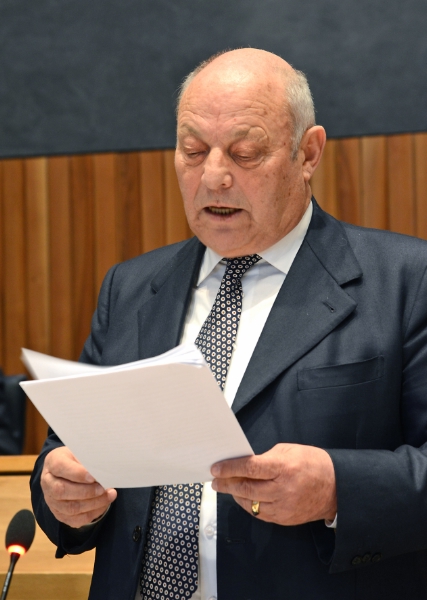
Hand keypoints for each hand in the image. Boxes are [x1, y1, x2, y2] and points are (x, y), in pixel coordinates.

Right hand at [40, 446, 116, 527]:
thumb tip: (102, 470)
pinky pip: (75, 519)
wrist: (64, 471)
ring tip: (110, 495)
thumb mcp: (80, 452)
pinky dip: (92, 513)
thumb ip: (88, 460)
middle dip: (87, 491)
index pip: (60, 467)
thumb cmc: (75, 459)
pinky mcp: (59, 514)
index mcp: (52, 462)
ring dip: (93, 503)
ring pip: (70, 508)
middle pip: (62, 491)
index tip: (93, 476)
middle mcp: (48, 483)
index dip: (77, 473)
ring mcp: (52, 501)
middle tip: (104, 487)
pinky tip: (104, 504)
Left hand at [211, 443, 335, 524]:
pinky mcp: (285, 519)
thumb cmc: (313, 463)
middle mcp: (283, 489)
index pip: (250, 468)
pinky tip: (243, 497)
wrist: (337, 487)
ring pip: (250, 504)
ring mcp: (284, 507)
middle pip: (246, 489)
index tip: (216, 468)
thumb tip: (245, 465)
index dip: (230, 468)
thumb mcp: (289, 450)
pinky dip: (249, 505)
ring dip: (235, 496)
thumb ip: (266, 458)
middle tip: (215, 480)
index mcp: (284, 467)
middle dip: (226, 484)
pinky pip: (260, 513)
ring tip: (227, 488)